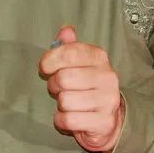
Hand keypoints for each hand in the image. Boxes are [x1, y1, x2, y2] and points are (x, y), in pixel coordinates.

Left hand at [39, 26, 124, 152]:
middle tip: (57, 88)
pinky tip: (69, 117)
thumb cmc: (87, 85)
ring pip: (65, 100)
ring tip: (68, 103)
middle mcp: (107, 76)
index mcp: (99, 57)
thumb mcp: (80, 62)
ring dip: (60, 104)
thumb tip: (66, 30)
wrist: (109, 118)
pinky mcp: (104, 122)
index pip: (70, 52)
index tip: (44, 67)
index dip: (50, 59)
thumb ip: (70, 46)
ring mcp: (108, 100)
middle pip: (63, 78)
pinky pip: (68, 120)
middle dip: (53, 85)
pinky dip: (61, 120)